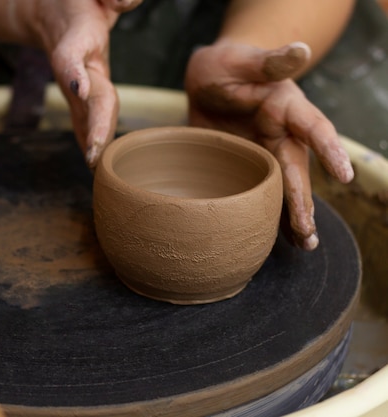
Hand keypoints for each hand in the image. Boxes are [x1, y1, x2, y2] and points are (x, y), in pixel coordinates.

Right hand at [31, 0, 141, 166]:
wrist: (52, 13)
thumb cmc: (79, 1)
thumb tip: (121, 3)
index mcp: (77, 38)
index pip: (71, 59)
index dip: (75, 74)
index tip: (81, 90)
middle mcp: (74, 67)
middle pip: (83, 98)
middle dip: (91, 125)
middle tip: (96, 152)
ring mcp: (76, 84)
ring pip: (84, 114)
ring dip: (91, 139)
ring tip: (96, 165)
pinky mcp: (79, 94)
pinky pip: (85, 119)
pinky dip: (89, 139)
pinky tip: (93, 162)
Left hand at [184, 41, 353, 249]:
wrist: (210, 79)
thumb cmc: (229, 66)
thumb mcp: (244, 61)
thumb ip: (269, 62)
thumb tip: (301, 49)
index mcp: (287, 107)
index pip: (313, 127)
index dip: (329, 150)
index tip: (342, 174)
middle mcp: (284, 134)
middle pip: (299, 170)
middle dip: (304, 200)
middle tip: (308, 229)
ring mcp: (268, 153)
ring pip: (286, 187)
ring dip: (295, 215)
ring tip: (305, 243)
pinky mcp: (251, 167)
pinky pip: (264, 192)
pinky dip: (272, 214)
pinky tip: (283, 239)